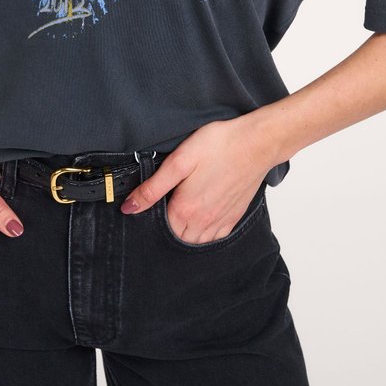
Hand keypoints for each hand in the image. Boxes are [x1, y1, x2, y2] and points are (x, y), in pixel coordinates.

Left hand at [120, 117, 275, 243]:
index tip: (147, 208)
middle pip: (176, 240)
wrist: (256, 143)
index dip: (150, 222)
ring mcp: (220, 221)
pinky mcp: (234, 217)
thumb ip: (153, 188)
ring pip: (195, 242)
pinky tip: (200, 218)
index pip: (159, 231)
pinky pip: (215, 238)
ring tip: (180, 213)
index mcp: (185, 210)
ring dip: (185, 234)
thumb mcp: (179, 161)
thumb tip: (129, 207)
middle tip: (163, 208)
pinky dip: (204, 235)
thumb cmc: (219, 145)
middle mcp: (203, 222)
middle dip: (166, 230)